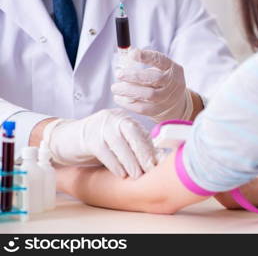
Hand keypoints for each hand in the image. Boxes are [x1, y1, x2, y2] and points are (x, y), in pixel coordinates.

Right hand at [42, 109, 156, 178]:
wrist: (64, 139)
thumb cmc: (96, 142)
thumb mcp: (116, 140)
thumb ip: (133, 145)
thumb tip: (157, 158)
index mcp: (122, 118)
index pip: (140, 131)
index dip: (150, 148)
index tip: (158, 163)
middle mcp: (112, 118)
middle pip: (132, 133)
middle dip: (143, 153)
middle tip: (150, 170)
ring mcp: (99, 126)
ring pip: (119, 143)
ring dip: (130, 161)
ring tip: (137, 175)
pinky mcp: (87, 138)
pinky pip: (104, 152)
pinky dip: (114, 164)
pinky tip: (121, 174)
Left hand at [112, 49, 193, 122]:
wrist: (175, 103)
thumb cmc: (162, 81)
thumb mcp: (161, 68)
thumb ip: (146, 63)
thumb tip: (125, 58)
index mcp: (173, 69)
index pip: (161, 60)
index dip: (147, 56)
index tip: (132, 53)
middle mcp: (172, 83)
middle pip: (154, 79)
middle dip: (134, 76)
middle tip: (119, 74)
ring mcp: (166, 98)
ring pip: (148, 95)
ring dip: (129, 91)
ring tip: (115, 87)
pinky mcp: (158, 110)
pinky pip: (142, 108)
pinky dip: (128, 103)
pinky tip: (119, 98)